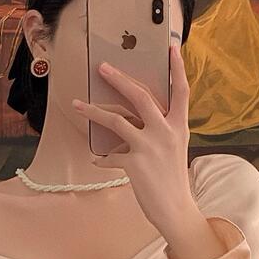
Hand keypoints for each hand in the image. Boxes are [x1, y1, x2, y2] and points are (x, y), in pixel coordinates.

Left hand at [71, 42, 193, 234]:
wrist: (175, 210)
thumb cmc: (172, 180)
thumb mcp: (174, 149)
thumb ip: (160, 130)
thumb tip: (135, 119)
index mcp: (178, 126)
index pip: (181, 91)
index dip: (177, 68)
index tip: (170, 48)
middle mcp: (166, 132)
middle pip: (140, 95)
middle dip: (119, 78)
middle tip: (102, 67)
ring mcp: (150, 146)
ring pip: (116, 119)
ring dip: (92, 111)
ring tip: (77, 104)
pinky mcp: (134, 163)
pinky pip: (110, 155)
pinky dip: (102, 158)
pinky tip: (96, 160)